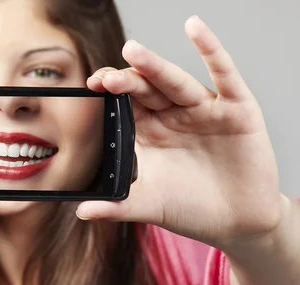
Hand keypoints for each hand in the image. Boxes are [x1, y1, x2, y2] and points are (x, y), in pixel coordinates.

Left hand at [77, 15, 284, 250]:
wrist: (238, 222)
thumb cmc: (190, 208)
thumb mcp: (150, 204)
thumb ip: (116, 205)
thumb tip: (81, 211)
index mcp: (148, 131)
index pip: (124, 103)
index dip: (109, 92)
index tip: (91, 86)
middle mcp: (172, 115)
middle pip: (146, 89)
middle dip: (126, 81)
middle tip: (107, 78)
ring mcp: (202, 109)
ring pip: (175, 82)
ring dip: (155, 66)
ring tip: (133, 52)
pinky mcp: (235, 109)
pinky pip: (224, 74)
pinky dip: (211, 50)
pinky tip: (195, 28)